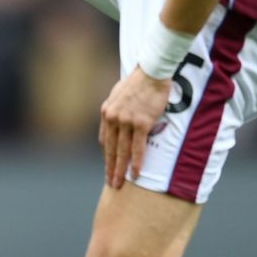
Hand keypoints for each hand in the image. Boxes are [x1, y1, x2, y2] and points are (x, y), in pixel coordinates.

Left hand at [98, 65, 171, 189]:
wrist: (152, 72)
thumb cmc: (138, 82)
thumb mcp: (118, 94)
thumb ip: (115, 108)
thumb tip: (115, 120)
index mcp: (106, 112)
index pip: (104, 140)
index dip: (108, 155)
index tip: (109, 165)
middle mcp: (113, 118)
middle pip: (110, 149)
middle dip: (110, 168)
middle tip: (111, 183)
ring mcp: (126, 121)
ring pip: (122, 151)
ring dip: (121, 170)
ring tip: (120, 184)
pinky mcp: (141, 123)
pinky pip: (137, 148)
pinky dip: (136, 162)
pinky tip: (136, 174)